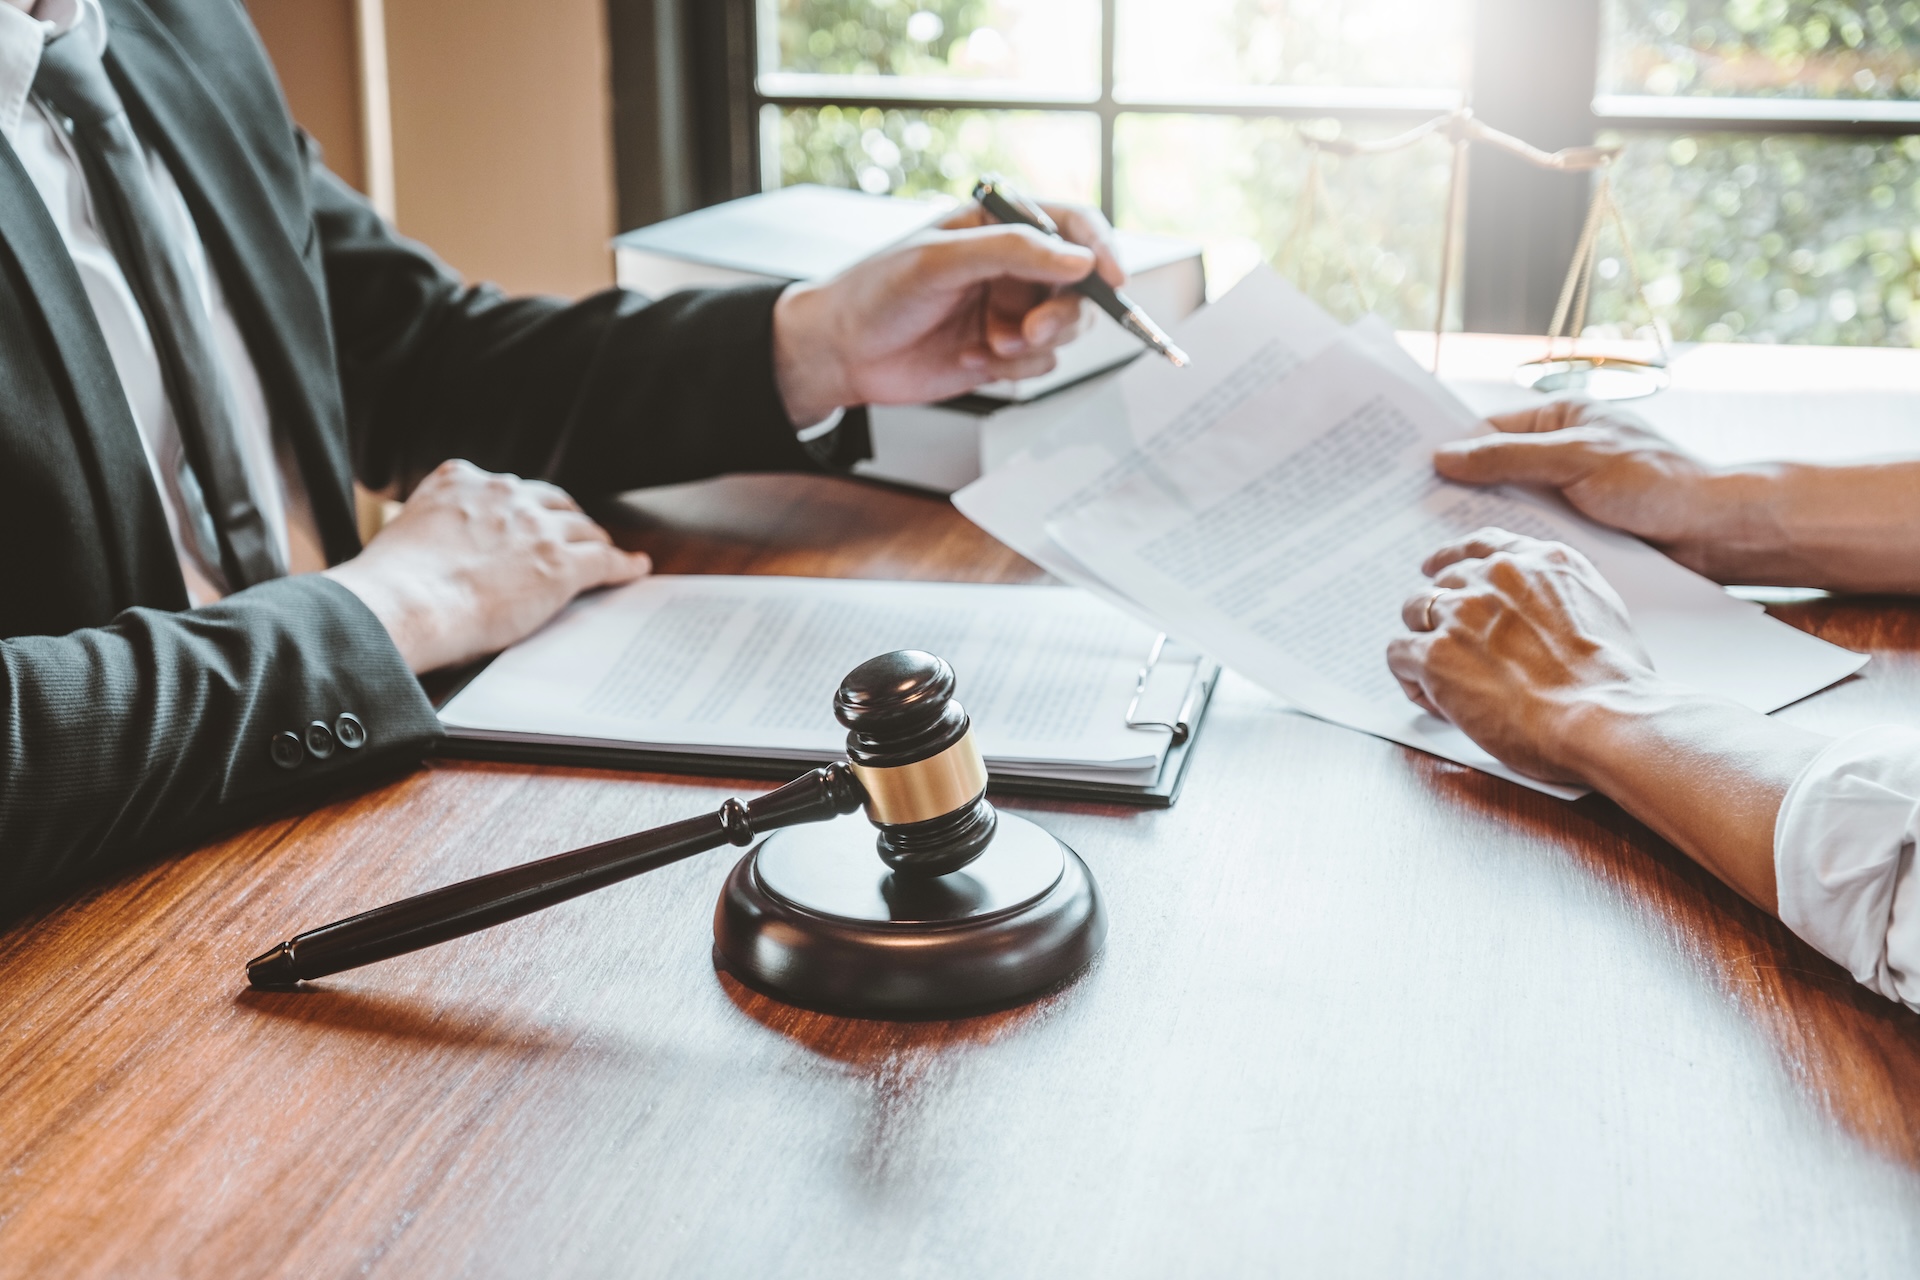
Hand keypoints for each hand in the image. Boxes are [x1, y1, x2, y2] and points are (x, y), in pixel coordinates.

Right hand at [324, 461, 650, 673]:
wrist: (403, 604)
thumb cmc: (394, 585)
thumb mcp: (407, 529)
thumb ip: (435, 525)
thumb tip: (439, 551)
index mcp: (462, 480)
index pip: (507, 487)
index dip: (523, 508)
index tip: (528, 519)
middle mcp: (503, 493)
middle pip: (551, 502)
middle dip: (562, 520)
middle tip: (570, 539)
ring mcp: (536, 528)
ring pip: (581, 528)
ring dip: (593, 542)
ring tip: (602, 554)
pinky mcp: (560, 564)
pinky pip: (605, 560)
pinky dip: (623, 564)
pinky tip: (635, 568)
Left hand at [770, 199, 1124, 424]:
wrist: (840, 353)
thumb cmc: (875, 291)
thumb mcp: (940, 261)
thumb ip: (1012, 252)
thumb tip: (1079, 258)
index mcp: (999, 224)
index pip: (1073, 224)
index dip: (1101, 249)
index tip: (1111, 278)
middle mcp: (1012, 265)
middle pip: (1080, 284)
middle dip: (1064, 312)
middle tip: (1032, 331)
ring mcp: (1010, 309)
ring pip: (1066, 328)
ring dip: (1035, 344)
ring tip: (990, 346)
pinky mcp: (1003, 351)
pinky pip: (1040, 363)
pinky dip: (1013, 368)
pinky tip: (970, 360)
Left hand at [1385, 527, 1657, 784]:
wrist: (1604, 718)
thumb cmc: (1614, 685)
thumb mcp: (1601, 612)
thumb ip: (1560, 598)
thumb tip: (1539, 614)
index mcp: (1541, 562)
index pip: (1482, 546)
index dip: (1453, 559)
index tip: (1436, 570)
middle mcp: (1497, 576)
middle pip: (1444, 582)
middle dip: (1444, 616)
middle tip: (1454, 652)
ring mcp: (1462, 612)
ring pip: (1414, 610)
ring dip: (1423, 642)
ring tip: (1444, 681)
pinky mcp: (1435, 653)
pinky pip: (1399, 654)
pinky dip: (1411, 678)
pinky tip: (1435, 700)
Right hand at [1433, 400, 1744, 578]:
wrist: (1718, 534)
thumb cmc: (1658, 483)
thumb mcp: (1575, 461)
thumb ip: (1508, 458)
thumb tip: (1444, 456)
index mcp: (1560, 420)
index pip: (1486, 430)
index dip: (1446, 448)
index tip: (1403, 470)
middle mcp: (1560, 454)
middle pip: (1491, 471)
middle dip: (1454, 490)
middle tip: (1404, 514)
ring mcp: (1567, 495)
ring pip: (1508, 508)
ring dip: (1479, 525)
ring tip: (1430, 544)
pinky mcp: (1577, 533)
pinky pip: (1529, 536)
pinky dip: (1506, 548)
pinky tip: (1478, 567)